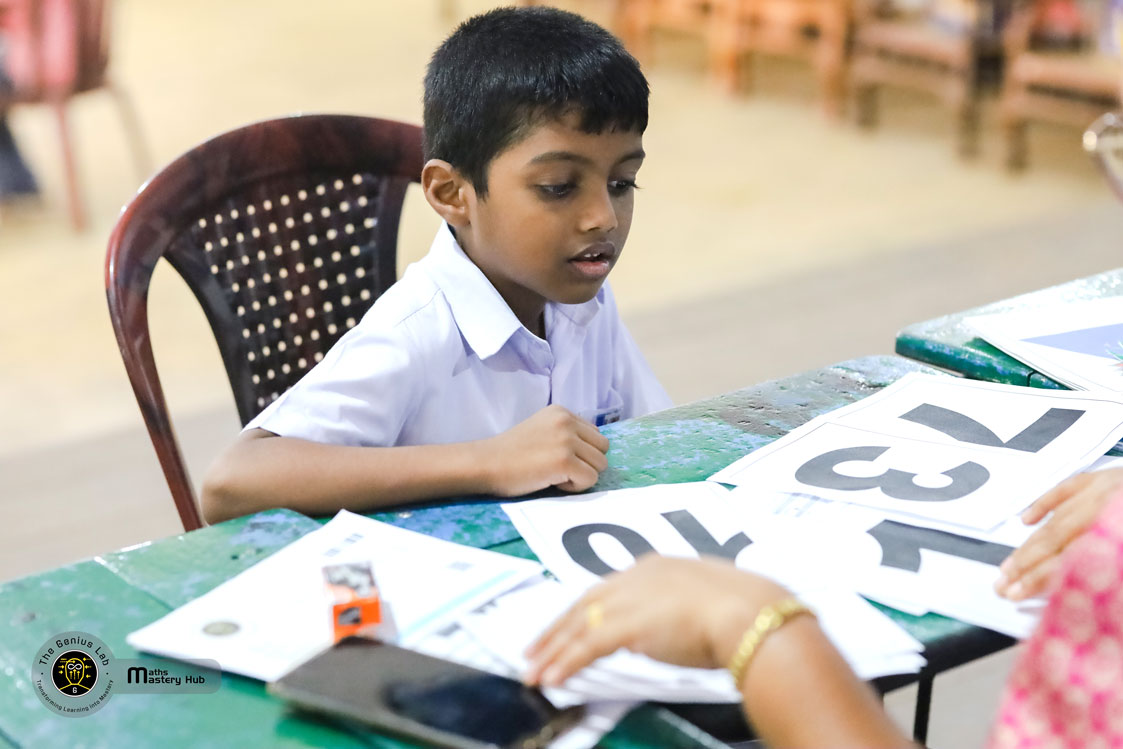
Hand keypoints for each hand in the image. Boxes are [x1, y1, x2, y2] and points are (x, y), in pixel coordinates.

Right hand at [482, 405, 608, 495]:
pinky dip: (575, 487)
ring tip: (555, 475)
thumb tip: (592, 451)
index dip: (581, 452)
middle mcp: (567, 421)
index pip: (595, 435)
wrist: (485, 463)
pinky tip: (552, 482)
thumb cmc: (509, 453)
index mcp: (562, 412)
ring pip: (600, 465)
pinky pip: (590, 480)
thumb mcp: (541, 429)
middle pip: (603, 448)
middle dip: (586, 463)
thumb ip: (566, 433)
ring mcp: (567, 440)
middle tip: (559, 469)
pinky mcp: (565, 461)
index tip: (557, 458)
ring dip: (581, 475)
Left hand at [522, 555, 791, 686]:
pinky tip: (552, 678)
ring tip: (533, 671)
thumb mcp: (704, 600)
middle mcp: (635, 577)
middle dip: (556, 630)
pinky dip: (566, 663)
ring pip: (578, 626)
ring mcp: (629, 599)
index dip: (582, 611)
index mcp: (654, 568)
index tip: (567, 626)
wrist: (747, 613)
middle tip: (534, 650)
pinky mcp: (626, 625)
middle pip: (583, 605)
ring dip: (553, 651)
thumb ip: (680, 608)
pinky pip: (585, 647)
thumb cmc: (741, 610)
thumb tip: (672, 623)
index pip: (606, 590)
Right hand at [996, 467, 1122, 600]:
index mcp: (1116, 530)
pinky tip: (1026, 520)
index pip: (1068, 560)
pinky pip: (1067, 488)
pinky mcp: (1105, 477)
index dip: (1038, 579)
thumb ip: (1106, 573)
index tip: (1016, 595)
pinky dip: (1044, 504)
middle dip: (1026, 564)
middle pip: (1056, 540)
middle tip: (1002, 584)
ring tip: (1009, 564)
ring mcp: (1104, 489)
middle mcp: (1105, 508)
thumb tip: (1070, 590)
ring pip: (1057, 519)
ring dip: (1029, 543)